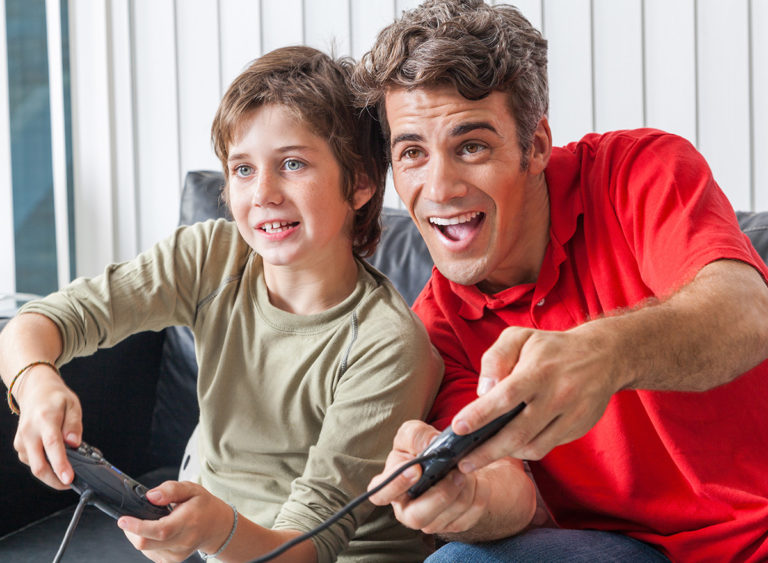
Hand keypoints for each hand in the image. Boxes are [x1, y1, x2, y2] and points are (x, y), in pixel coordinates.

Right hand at [12, 365, 81, 489]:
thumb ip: (74, 424)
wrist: (35, 392)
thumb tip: (74, 444)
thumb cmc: (55, 398)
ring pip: (35, 467)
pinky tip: (56, 460)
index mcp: (45, 419)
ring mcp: (22, 441)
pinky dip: (45, 466)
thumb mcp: (72, 405)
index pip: (52, 445)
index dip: (61, 464)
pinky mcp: (20, 447)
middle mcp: (29, 432)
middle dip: (55, 480)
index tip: (69, 478)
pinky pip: (33, 462)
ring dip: (51, 474)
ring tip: (68, 468)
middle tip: (71, 483)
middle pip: (39, 465)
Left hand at [118, 481, 234, 562]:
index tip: (123, 520)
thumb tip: (151, 496)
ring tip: (152, 522)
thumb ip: (171, 489)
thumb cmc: (203, 506)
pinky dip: (147, 542)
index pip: (160, 530)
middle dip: (131, 531)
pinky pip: (149, 553)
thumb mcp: (191, 489)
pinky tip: (156, 532)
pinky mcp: (171, 561)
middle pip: (146, 543)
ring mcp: (176, 555)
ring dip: (139, 535)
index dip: (138, 527)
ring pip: (144, 549)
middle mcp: (182, 542)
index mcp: (188, 522)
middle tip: (130, 518)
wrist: (216, 527)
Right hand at [368, 420, 496, 535]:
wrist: (453, 462)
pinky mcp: (453, 525)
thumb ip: (416, 435)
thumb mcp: (415, 433)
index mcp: (390, 486)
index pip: (379, 494)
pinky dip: (477, 493)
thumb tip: (429, 444)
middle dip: (440, 494)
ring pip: (448, 515)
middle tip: (455, 472)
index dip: (396, 485)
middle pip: (418, 517)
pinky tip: (473, 481)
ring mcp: (430, 522)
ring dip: (463, 489)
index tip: (416, 470)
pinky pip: (469, 514)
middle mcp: (407, 510)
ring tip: (465, 471)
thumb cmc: (425, 449)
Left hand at [453, 323, 621, 470]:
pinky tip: (511, 446)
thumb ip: (495, 358)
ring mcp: (570, 414)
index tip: (458, 428)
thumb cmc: (550, 348)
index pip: (506, 396)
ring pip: (533, 446)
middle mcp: (557, 394)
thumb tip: (483, 391)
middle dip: (487, 451)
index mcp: (538, 370)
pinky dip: (526, 450)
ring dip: (506, 454)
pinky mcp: (579, 427)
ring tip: (482, 456)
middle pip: (517, 432)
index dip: (480, 414)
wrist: (603, 356)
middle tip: (462, 463)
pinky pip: (548, 446)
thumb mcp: (520, 337)